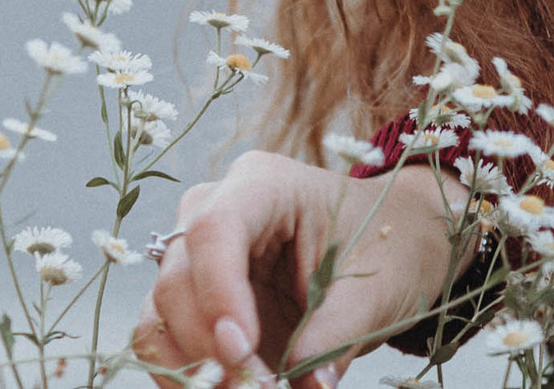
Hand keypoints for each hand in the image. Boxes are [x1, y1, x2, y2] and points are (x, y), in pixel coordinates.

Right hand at [130, 154, 462, 388]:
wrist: (395, 245)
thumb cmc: (388, 249)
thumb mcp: (374, 291)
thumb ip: (334, 335)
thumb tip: (306, 386)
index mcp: (264, 184)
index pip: (214, 230)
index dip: (217, 294)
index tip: (240, 352)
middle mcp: (215, 211)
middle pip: (177, 278)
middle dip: (208, 347)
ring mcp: (198, 256)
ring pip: (159, 315)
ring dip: (190, 369)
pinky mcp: (196, 299)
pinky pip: (165, 339)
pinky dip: (186, 376)